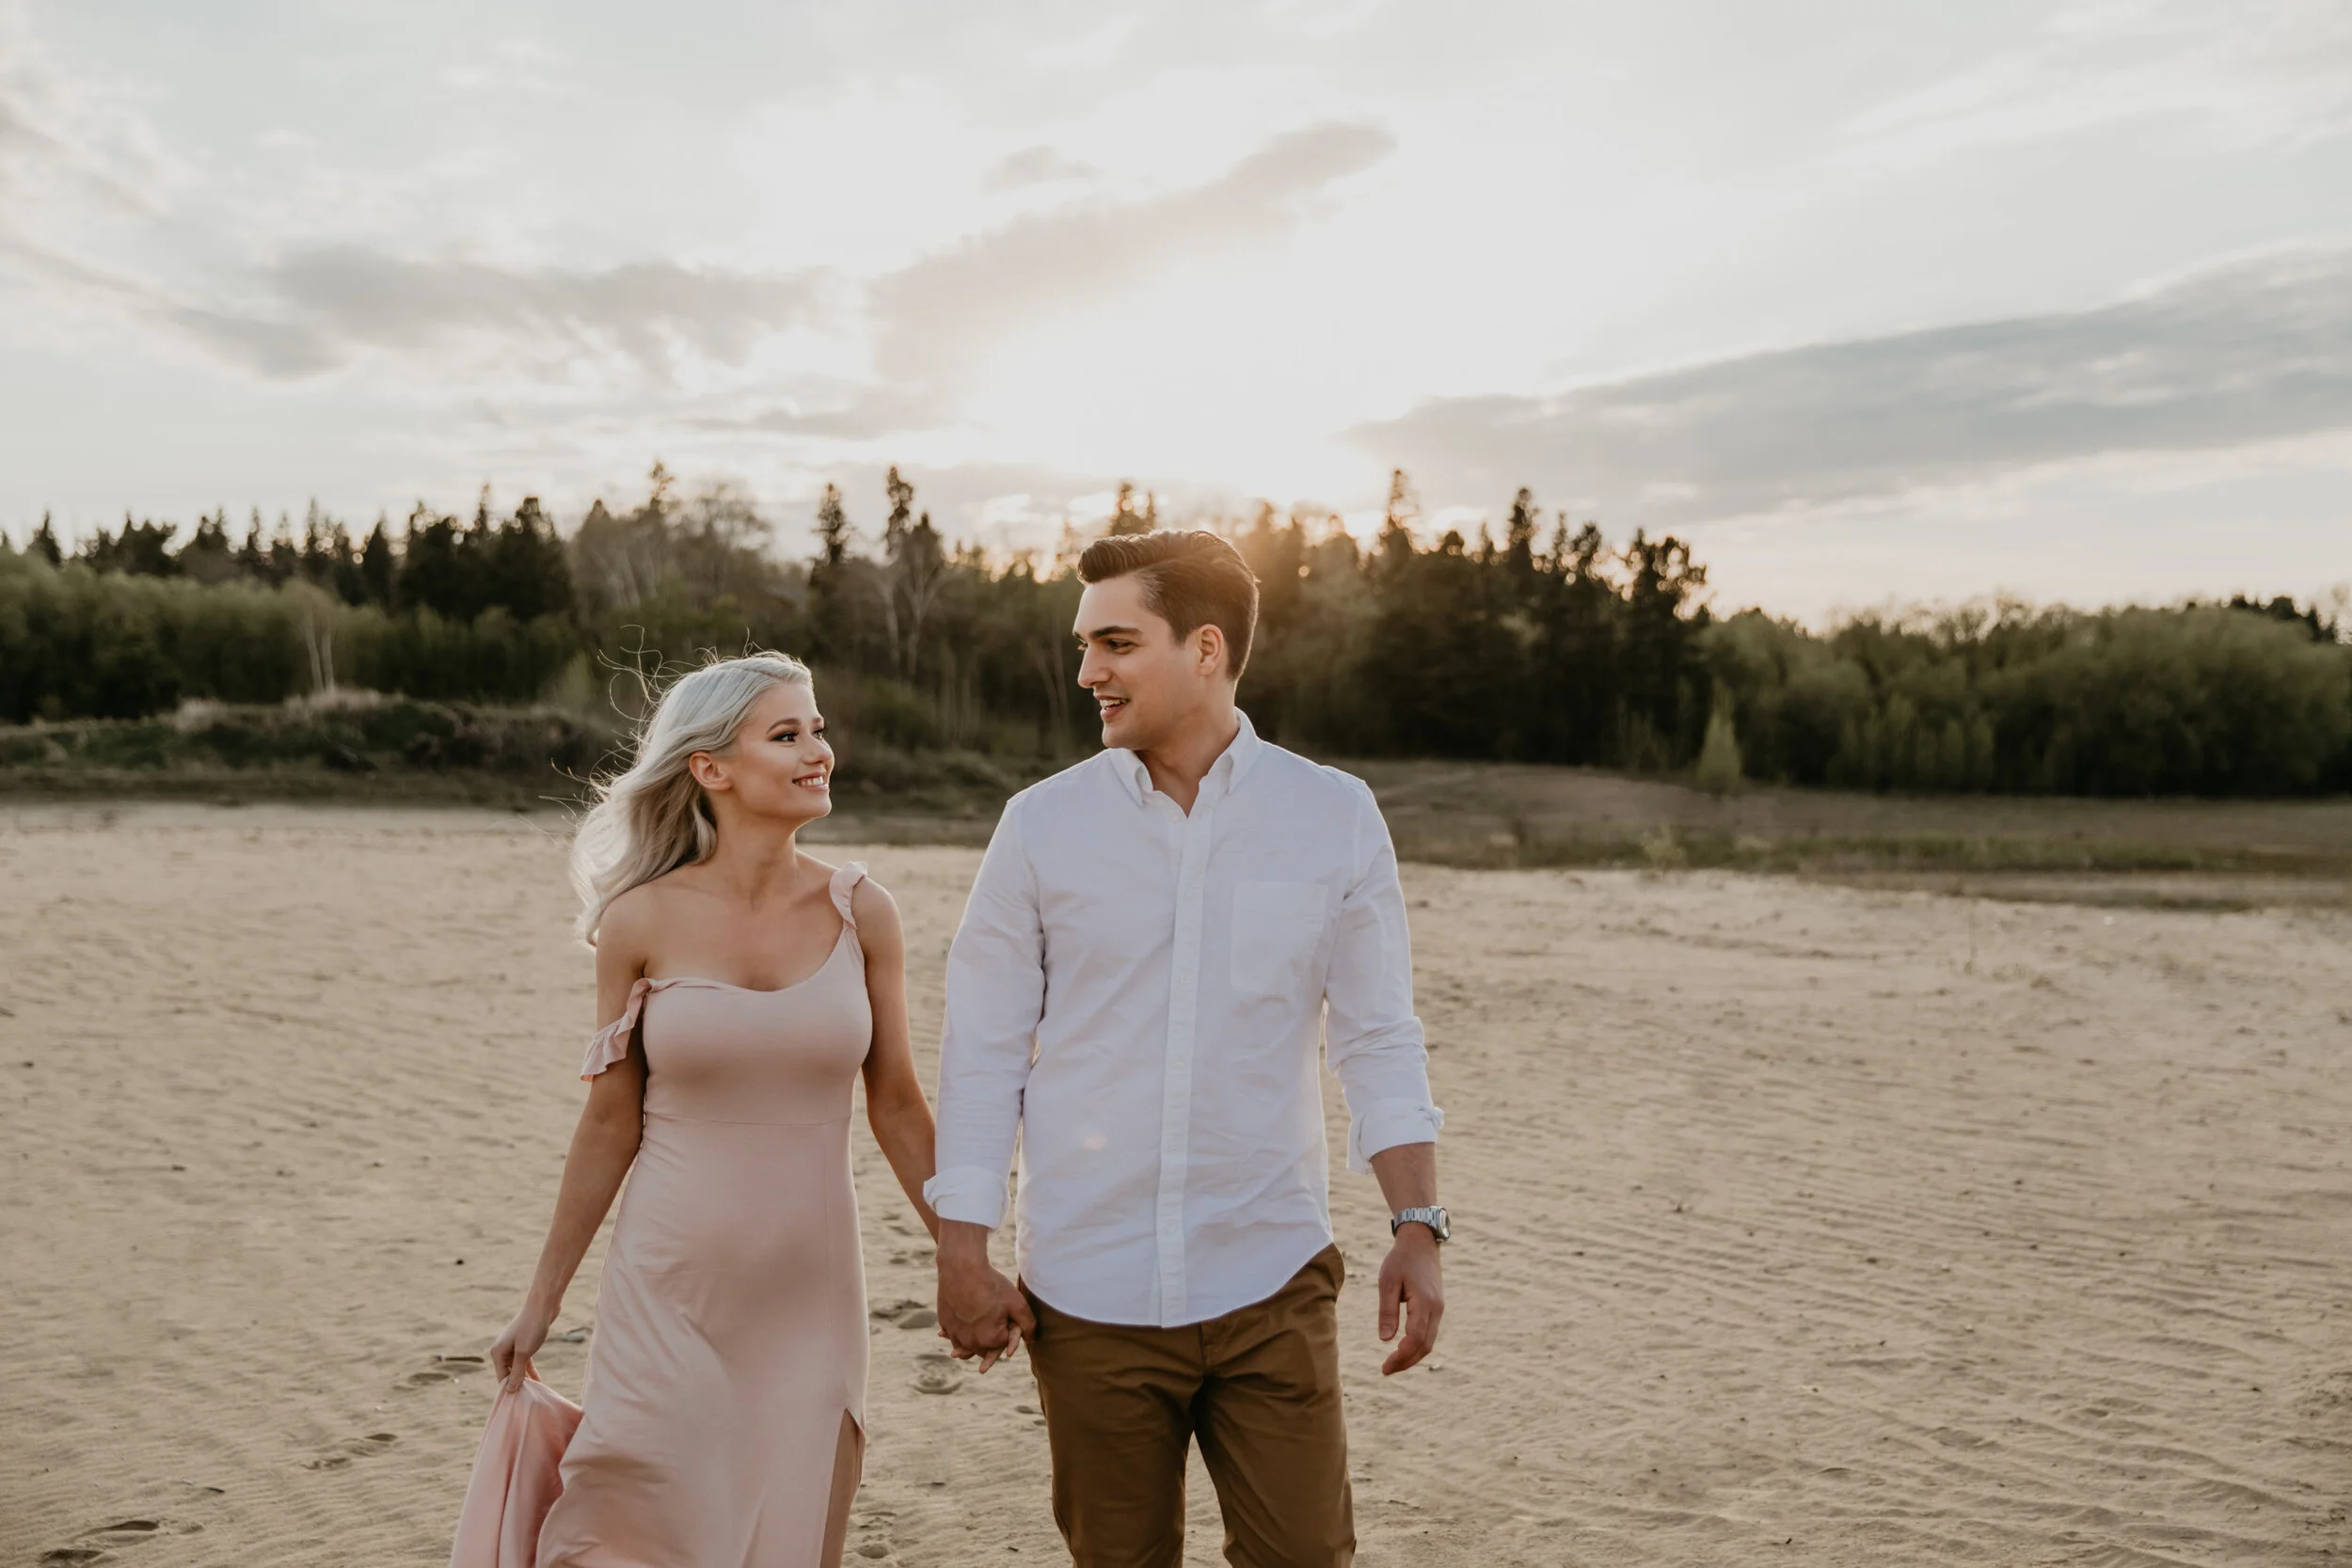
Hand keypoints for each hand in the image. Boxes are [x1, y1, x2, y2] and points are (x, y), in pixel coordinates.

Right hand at [490, 1296, 555, 1392]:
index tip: (521, 1402)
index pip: (501, 1378)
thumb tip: (510, 1390)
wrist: (543, 1305)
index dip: (510, 1389)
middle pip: (508, 1374)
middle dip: (518, 1385)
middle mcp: (502, 1350)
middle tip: (529, 1400)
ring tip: (534, 1393)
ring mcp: (513, 1347)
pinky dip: (530, 1371)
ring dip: (525, 1379)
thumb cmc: (532, 1327)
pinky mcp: (524, 1345)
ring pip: (517, 1369)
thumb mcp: (524, 1353)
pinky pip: (524, 1362)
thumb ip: (517, 1372)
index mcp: (497, 1352)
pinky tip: (538, 1381)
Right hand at [936, 1222, 1035, 1373]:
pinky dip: (959, 1330)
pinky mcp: (944, 1324)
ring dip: (974, 1338)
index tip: (1006, 1313)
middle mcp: (970, 1342)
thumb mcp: (1017, 1303)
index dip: (1007, 1328)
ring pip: (968, 1344)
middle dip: (991, 1338)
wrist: (961, 1267)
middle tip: (993, 1319)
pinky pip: (953, 1334)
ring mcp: (955, 1334)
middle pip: (985, 1347)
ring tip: (978, 1325)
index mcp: (990, 1340)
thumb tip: (1031, 1340)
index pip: (1004, 1343)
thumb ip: (1029, 1325)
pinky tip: (963, 1320)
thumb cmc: (991, 1284)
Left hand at [1377, 1226, 1443, 1374]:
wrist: (1421, 1241)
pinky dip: (1417, 1345)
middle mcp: (1436, 1309)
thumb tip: (1385, 1340)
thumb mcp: (1388, 1282)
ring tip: (1392, 1364)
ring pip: (1429, 1342)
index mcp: (1424, 1302)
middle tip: (1386, 1370)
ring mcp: (1439, 1308)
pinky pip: (1429, 1333)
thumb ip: (1387, 1311)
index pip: (1415, 1339)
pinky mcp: (1437, 1307)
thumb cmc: (1401, 1259)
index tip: (1385, 1367)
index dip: (1401, 1357)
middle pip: (1425, 1346)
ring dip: (1412, 1356)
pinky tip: (1403, 1349)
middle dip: (1406, 1362)